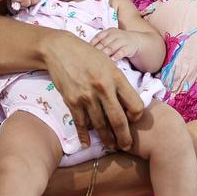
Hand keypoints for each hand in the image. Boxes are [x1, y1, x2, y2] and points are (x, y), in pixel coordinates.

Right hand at [43, 32, 143, 150]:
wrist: (60, 49)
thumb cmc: (88, 55)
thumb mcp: (109, 64)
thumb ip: (119, 83)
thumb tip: (127, 105)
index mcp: (117, 77)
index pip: (136, 105)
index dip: (136, 116)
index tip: (132, 119)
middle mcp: (103, 88)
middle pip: (119, 120)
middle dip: (124, 138)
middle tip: (126, 146)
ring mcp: (87, 96)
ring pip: (100, 126)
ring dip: (107, 139)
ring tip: (111, 145)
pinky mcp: (72, 101)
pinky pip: (81, 124)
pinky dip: (84, 136)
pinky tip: (87, 144)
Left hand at [89, 28, 141, 61]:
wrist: (136, 41)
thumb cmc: (118, 41)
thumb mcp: (110, 38)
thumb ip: (100, 41)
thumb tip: (86, 48)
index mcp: (109, 31)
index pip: (99, 36)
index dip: (93, 43)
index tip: (87, 50)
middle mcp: (116, 35)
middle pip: (104, 42)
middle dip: (98, 50)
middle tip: (92, 57)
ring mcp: (123, 41)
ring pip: (112, 47)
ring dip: (106, 53)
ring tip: (100, 59)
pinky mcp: (129, 48)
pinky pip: (122, 52)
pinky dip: (117, 55)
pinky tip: (112, 59)